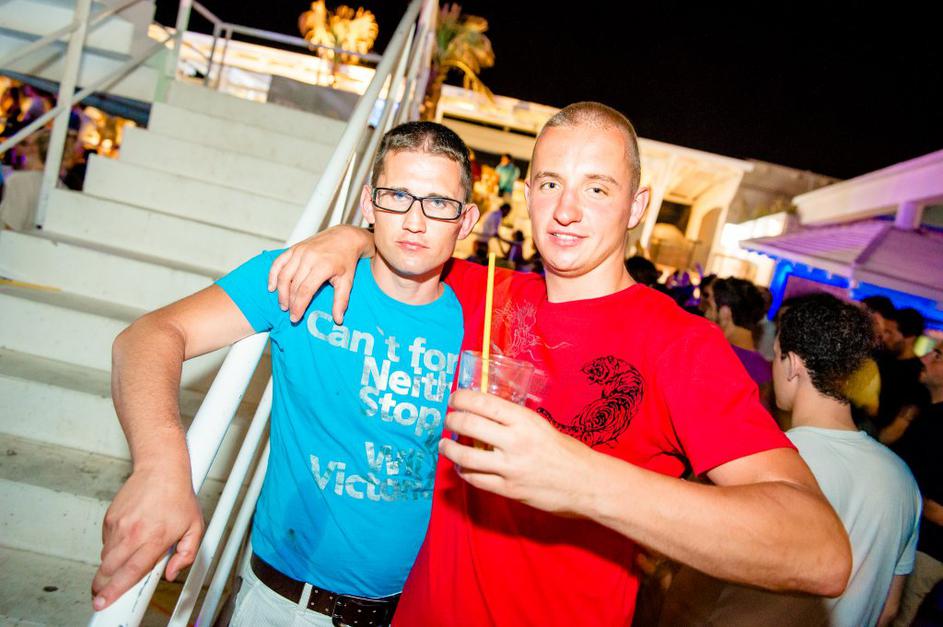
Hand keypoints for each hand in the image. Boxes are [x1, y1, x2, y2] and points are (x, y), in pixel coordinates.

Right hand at [91, 467, 203, 610]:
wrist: (161, 469)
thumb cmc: (178, 496)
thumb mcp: (194, 527)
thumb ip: (186, 554)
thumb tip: (172, 573)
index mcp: (155, 538)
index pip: (131, 571)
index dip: (115, 590)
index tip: (104, 601)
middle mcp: (134, 532)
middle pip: (109, 569)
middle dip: (103, 585)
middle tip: (102, 594)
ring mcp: (119, 525)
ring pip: (105, 557)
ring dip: (109, 567)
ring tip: (121, 563)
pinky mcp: (110, 518)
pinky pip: (105, 542)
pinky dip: (112, 547)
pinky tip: (126, 541)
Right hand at [267, 226, 373, 323]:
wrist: (345, 237)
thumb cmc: (346, 259)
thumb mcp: (347, 281)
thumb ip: (341, 300)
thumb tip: (338, 319)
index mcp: (323, 266)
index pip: (305, 291)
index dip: (298, 306)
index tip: (295, 318)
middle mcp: (309, 257)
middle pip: (293, 285)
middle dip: (290, 302)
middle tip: (290, 314)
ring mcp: (300, 251)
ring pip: (284, 275)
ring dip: (281, 292)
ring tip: (283, 304)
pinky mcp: (294, 248)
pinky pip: (278, 263)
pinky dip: (273, 275)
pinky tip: (272, 287)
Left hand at [438, 389, 594, 514]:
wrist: (587, 483)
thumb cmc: (568, 452)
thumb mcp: (541, 426)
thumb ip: (515, 421)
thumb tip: (486, 414)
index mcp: (524, 420)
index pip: (483, 403)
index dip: (461, 398)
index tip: (454, 398)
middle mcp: (514, 441)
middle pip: (468, 425)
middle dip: (451, 420)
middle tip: (448, 418)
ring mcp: (510, 468)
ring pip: (465, 456)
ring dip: (449, 448)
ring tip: (445, 444)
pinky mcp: (509, 489)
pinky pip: (476, 479)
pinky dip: (464, 472)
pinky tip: (462, 467)